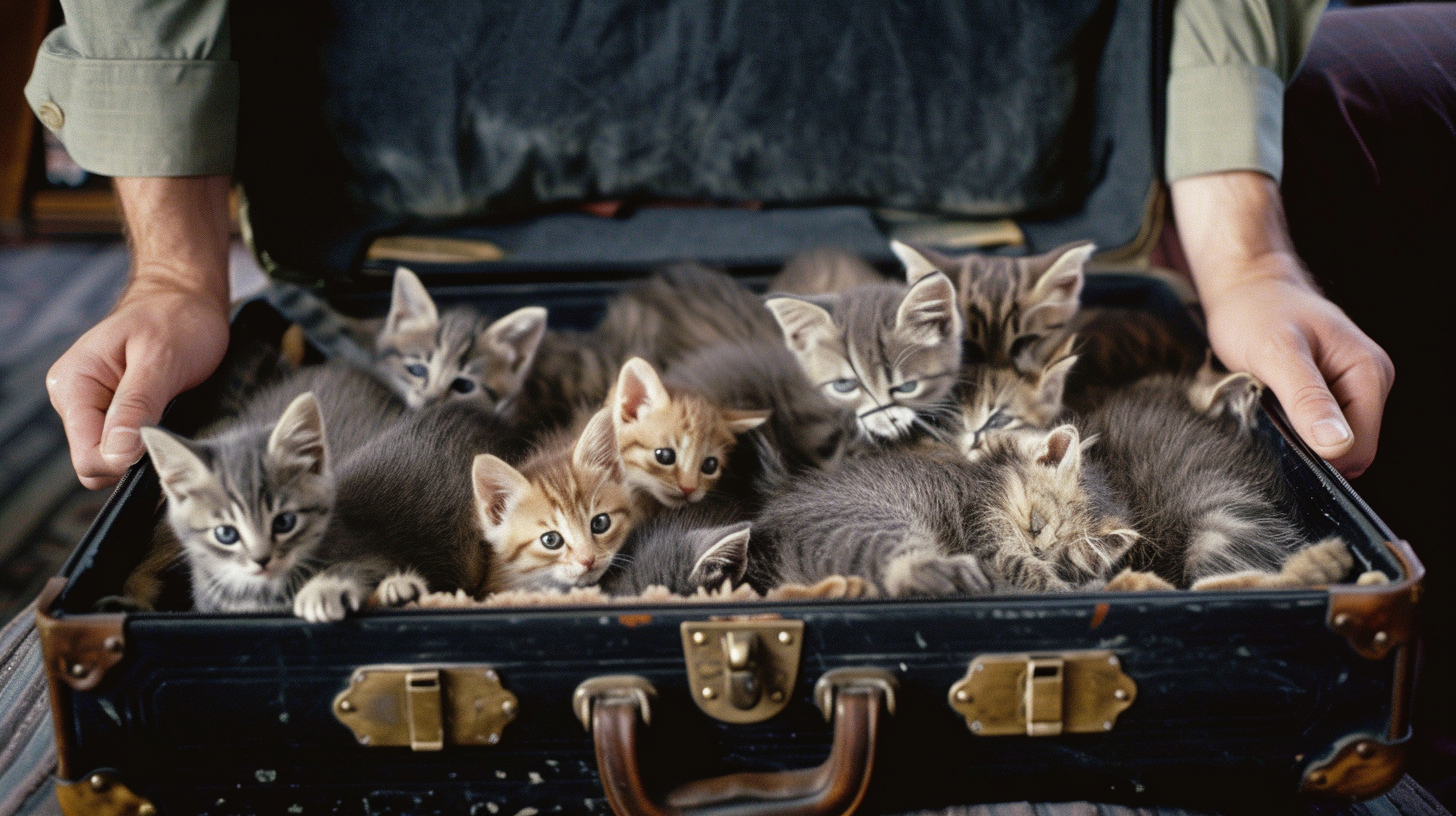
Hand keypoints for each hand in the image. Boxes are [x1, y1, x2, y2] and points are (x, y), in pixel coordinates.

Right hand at [47, 175, 233, 489]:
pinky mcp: (115, 410)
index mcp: (74, 385)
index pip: (87, 457)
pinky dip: (152, 437)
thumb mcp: (161, 360)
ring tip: (171, 408)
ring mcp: (94, 406)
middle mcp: (75, 399)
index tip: (161, 440)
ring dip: (147, 444)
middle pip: (99, 462)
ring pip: (116, 456)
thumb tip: (116, 455)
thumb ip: (136, 407)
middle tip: (170, 419)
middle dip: (137, 453)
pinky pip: (129, 443)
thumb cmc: (175, 317)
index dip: (126, 461)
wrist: (186, 296)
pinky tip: (169, 412)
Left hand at [1199, 264, 1391, 477]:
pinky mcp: (1331, 390)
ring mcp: (1351, 386)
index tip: (1282, 429)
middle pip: (1348, 448)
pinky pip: (1317, 426)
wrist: (1244, 286)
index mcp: (1369, 372)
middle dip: (1307, 442)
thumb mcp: (1276, 354)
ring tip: (1270, 400)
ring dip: (1297, 432)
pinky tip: (1273, 400)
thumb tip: (1338, 446)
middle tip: (1271, 408)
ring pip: (1331, 440)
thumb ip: (1308, 399)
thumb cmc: (1257, 311)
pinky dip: (1292, 423)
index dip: (1320, 454)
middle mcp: (1369, 380)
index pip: (1360, 448)